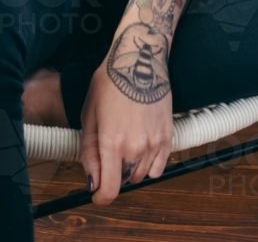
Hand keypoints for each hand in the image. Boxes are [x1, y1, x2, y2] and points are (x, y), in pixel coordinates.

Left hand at [80, 39, 173, 204]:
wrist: (140, 60)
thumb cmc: (110, 83)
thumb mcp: (89, 114)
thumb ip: (89, 152)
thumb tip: (92, 182)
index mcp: (112, 142)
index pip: (110, 189)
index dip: (101, 196)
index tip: (97, 194)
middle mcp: (136, 147)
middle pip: (124, 181)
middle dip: (113, 174)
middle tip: (108, 151)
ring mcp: (155, 143)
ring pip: (141, 174)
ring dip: (131, 168)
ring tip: (124, 143)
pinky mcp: (168, 136)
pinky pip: (159, 167)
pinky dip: (149, 164)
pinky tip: (141, 148)